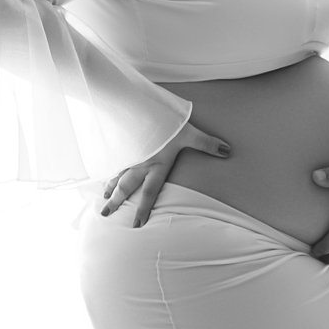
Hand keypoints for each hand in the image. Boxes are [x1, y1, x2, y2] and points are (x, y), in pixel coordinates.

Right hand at [101, 121, 230, 226]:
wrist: (134, 105)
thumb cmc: (163, 121)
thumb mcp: (188, 132)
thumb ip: (207, 143)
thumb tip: (227, 151)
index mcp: (156, 165)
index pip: (149, 193)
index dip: (143, 209)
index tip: (136, 224)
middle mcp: (139, 163)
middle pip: (126, 186)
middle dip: (116, 201)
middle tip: (105, 213)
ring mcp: (127, 153)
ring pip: (116, 173)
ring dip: (109, 186)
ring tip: (102, 197)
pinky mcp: (119, 142)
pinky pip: (111, 159)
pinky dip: (105, 167)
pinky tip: (100, 170)